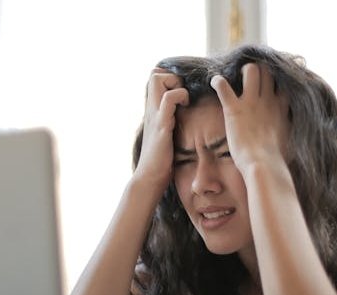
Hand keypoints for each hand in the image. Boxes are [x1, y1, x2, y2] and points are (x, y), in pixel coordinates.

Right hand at [133, 68, 188, 190]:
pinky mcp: (161, 124)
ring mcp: (155, 115)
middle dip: (172, 77)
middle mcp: (151, 109)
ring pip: (158, 79)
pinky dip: (180, 96)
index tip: (182, 93)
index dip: (169, 78)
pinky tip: (186, 107)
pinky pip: (168, 99)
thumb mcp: (165, 135)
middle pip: (154, 73)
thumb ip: (169, 123)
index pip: (154, 78)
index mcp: (152, 111)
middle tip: (183, 95)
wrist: (149, 178)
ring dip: (175, 84)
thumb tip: (182, 119)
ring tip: (184, 101)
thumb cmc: (160, 160)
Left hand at [210, 63, 289, 173]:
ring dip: (242, 71)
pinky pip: (223, 86)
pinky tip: (214, 82)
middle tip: (250, 77)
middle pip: (268, 70)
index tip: (270, 82)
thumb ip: (289, 130)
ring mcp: (251, 103)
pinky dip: (217, 81)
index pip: (283, 83)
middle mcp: (268, 100)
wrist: (263, 165)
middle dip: (259, 70)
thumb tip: (294, 137)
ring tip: (236, 77)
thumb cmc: (276, 159)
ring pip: (251, 70)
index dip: (276, 79)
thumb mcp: (289, 141)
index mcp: (281, 108)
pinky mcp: (234, 109)